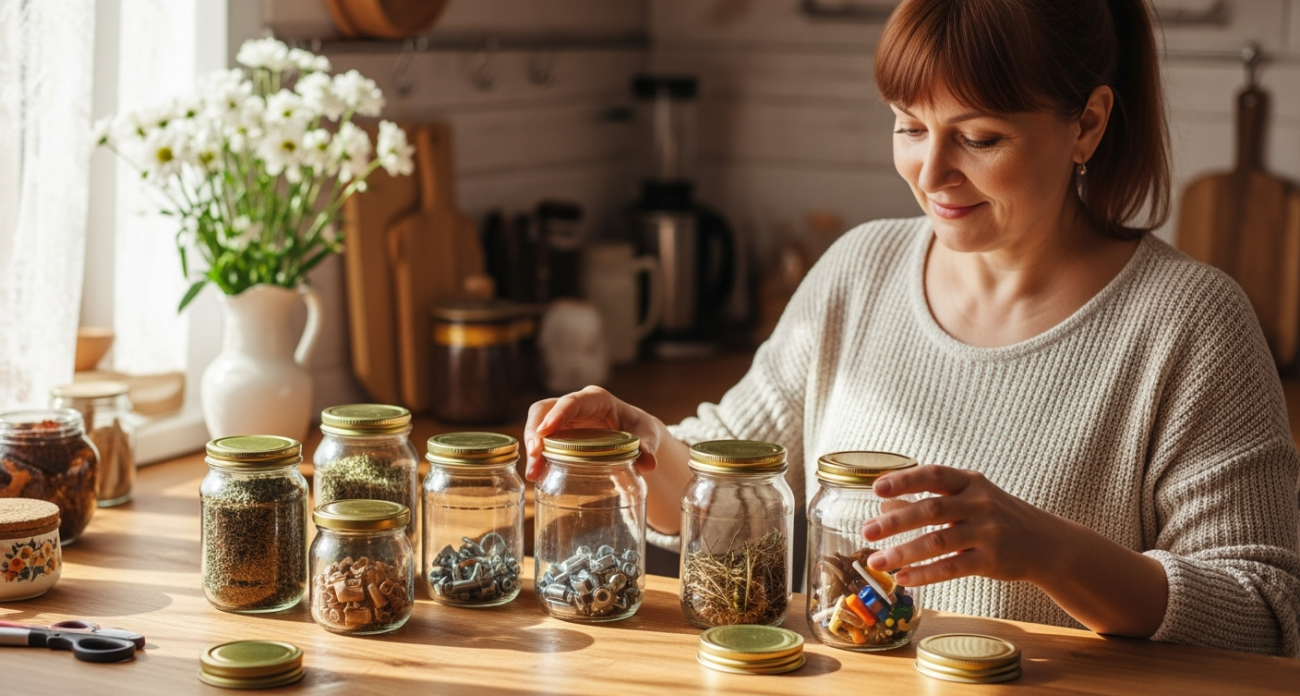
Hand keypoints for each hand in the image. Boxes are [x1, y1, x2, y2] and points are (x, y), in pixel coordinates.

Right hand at [523, 386, 666, 480]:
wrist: (636, 436)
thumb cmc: (640, 429)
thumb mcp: (647, 435)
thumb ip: (647, 446)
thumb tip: (648, 463)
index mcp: (596, 399)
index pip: (572, 401)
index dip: (557, 414)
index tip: (545, 432)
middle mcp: (576, 405)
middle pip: (544, 410)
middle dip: (535, 431)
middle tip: (534, 456)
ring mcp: (565, 419)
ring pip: (538, 425)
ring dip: (532, 448)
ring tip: (533, 474)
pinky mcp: (560, 434)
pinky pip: (542, 441)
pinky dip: (537, 457)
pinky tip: (537, 475)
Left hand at [861, 465, 1062, 587]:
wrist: (1047, 544)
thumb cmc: (998, 518)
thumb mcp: (968, 500)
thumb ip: (930, 500)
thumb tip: (885, 506)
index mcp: (970, 482)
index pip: (933, 475)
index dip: (904, 480)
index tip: (876, 488)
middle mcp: (979, 503)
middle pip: (932, 509)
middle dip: (895, 521)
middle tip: (866, 531)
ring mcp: (988, 531)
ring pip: (938, 541)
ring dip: (903, 552)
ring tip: (877, 561)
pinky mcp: (992, 559)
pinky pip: (952, 567)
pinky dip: (925, 573)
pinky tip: (903, 577)